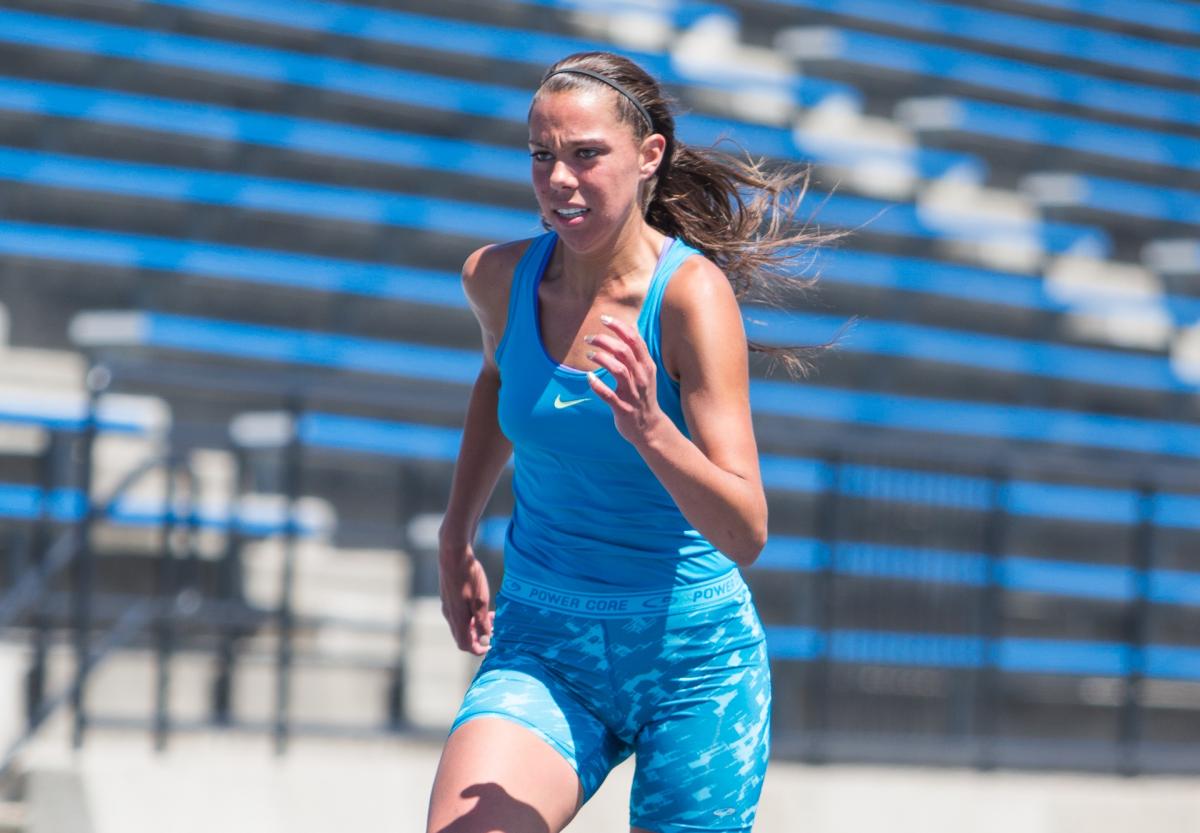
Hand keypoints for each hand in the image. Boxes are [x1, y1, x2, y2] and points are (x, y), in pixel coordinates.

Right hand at [437, 543, 493, 655]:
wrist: (453, 554)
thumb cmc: (468, 577)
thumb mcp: (480, 602)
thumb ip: (482, 623)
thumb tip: (485, 642)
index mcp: (457, 619)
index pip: (465, 645)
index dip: (479, 649)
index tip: (492, 645)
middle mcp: (449, 614)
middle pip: (462, 636)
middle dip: (479, 637)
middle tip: (494, 629)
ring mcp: (447, 605)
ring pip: (461, 624)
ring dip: (476, 625)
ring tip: (491, 615)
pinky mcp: (448, 596)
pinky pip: (459, 613)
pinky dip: (470, 615)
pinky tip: (480, 604)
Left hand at [584, 314, 666, 446]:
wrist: (650, 428)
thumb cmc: (644, 396)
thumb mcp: (646, 372)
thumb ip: (638, 352)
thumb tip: (631, 327)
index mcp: (647, 366)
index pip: (634, 339)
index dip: (619, 326)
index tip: (604, 319)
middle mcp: (641, 377)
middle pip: (624, 351)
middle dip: (605, 340)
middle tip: (589, 338)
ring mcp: (633, 394)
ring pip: (618, 370)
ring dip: (601, 358)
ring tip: (589, 354)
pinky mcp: (623, 408)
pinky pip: (609, 395)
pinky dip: (597, 386)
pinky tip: (589, 378)